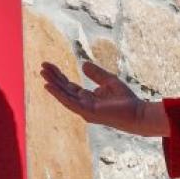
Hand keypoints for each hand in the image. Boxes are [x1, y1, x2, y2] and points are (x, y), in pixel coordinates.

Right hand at [39, 59, 170, 136]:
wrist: (137, 114)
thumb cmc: (126, 101)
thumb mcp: (109, 81)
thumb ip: (96, 74)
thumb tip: (83, 64)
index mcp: (87, 99)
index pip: (69, 86)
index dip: (59, 76)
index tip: (49, 65)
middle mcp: (83, 105)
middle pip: (64, 89)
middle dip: (53, 78)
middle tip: (42, 66)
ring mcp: (84, 109)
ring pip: (64, 95)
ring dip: (53, 85)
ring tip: (43, 73)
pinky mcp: (87, 111)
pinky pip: (70, 102)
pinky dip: (59, 94)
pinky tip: (49, 86)